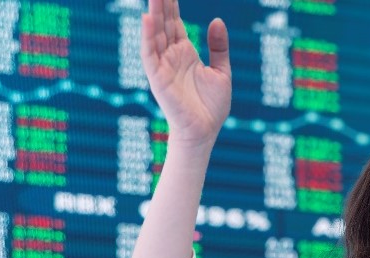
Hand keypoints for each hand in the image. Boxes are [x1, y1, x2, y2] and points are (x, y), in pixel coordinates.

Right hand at [141, 0, 231, 147]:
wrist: (205, 131)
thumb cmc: (212, 106)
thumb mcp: (222, 71)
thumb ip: (218, 47)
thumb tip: (216, 20)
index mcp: (185, 52)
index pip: (174, 22)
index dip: (172, 4)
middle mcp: (170, 56)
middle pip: (163, 23)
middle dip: (161, 3)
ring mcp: (163, 66)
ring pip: (155, 34)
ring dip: (153, 13)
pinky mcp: (157, 78)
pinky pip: (150, 54)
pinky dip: (148, 36)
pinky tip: (148, 18)